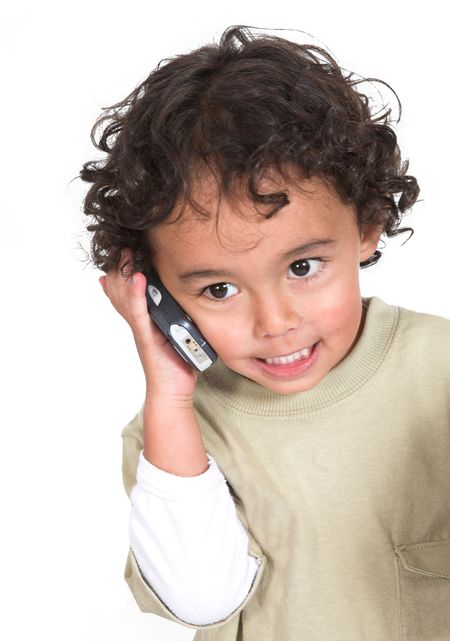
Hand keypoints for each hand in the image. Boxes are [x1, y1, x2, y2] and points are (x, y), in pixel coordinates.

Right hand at [99, 248, 197, 400]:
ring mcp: (141, 330)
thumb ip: (176, 317)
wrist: (172, 392)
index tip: (122, 254)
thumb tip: (183, 301)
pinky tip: (136, 280)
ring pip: (125, 299)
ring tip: (126, 255)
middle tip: (123, 248)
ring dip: (125, 276)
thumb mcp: (177, 333)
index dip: (121, 273)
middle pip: (120, 291)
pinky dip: (136, 295)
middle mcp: (138, 323)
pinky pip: (138, 313)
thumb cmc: (176, 364)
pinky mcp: (147, 337)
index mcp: (145, 320)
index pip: (126, 292)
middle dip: (120, 269)